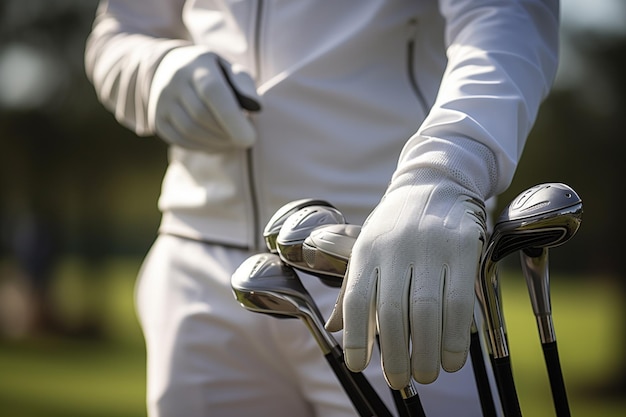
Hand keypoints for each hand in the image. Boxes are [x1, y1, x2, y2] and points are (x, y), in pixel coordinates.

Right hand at [148, 45, 260, 150]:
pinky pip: (181, 140)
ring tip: (232, 141)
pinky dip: (203, 147)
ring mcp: (162, 102)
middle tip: (245, 139)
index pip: (212, 91)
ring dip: (217, 143)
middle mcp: (174, 81)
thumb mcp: (229, 69)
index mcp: (197, 65)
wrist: (169, 69)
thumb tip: (257, 107)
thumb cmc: (212, 73)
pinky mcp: (158, 121)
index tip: (251, 138)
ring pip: (191, 131)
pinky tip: (216, 144)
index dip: (232, 119)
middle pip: (202, 116)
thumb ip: (244, 84)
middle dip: (227, 133)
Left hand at [326, 169, 486, 388]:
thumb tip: (334, 330)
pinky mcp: (462, 248)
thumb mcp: (368, 248)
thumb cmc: (396, 226)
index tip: (358, 366)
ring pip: (427, 311)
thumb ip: (353, 289)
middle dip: (395, 355)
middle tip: (400, 380)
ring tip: (426, 375)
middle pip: (392, 313)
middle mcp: (395, 249)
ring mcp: (430, 248)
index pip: (355, 300)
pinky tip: (451, 358)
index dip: (355, 337)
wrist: (435, 182)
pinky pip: (460, 301)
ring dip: (426, 352)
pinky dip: (456, 336)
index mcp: (367, 251)